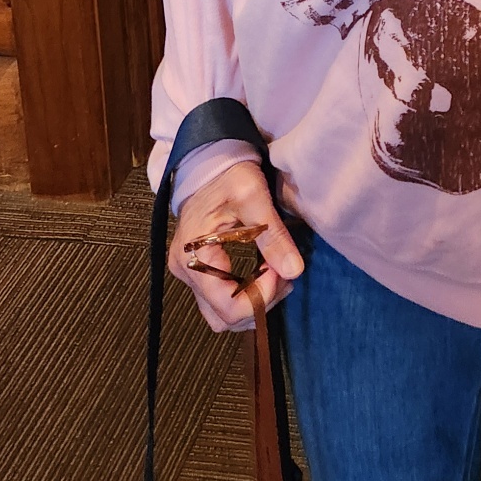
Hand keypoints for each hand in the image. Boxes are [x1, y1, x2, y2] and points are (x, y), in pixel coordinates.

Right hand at [169, 157, 303, 332]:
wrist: (209, 163)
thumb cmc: (228, 175)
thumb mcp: (253, 197)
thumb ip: (272, 235)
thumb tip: (294, 271)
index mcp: (194, 255)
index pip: (228, 306)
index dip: (261, 297)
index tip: (280, 271)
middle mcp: (186, 271)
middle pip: (224, 318)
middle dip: (259, 303)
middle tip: (281, 274)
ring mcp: (190, 273)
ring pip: (222, 314)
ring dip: (253, 302)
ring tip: (275, 274)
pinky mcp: (198, 271)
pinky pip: (220, 300)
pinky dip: (245, 294)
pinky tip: (263, 273)